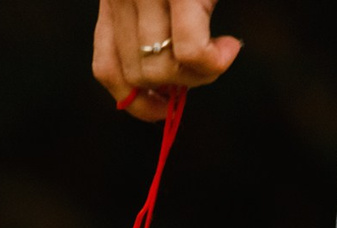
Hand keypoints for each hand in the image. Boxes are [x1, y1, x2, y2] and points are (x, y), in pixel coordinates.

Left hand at [93, 0, 242, 121]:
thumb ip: (153, 29)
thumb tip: (167, 89)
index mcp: (112, 0)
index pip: (107, 68)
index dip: (136, 102)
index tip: (164, 108)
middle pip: (138, 75)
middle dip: (176, 86)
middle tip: (207, 65)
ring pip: (163, 69)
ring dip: (200, 74)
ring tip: (222, 50)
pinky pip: (191, 52)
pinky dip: (214, 62)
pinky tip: (230, 47)